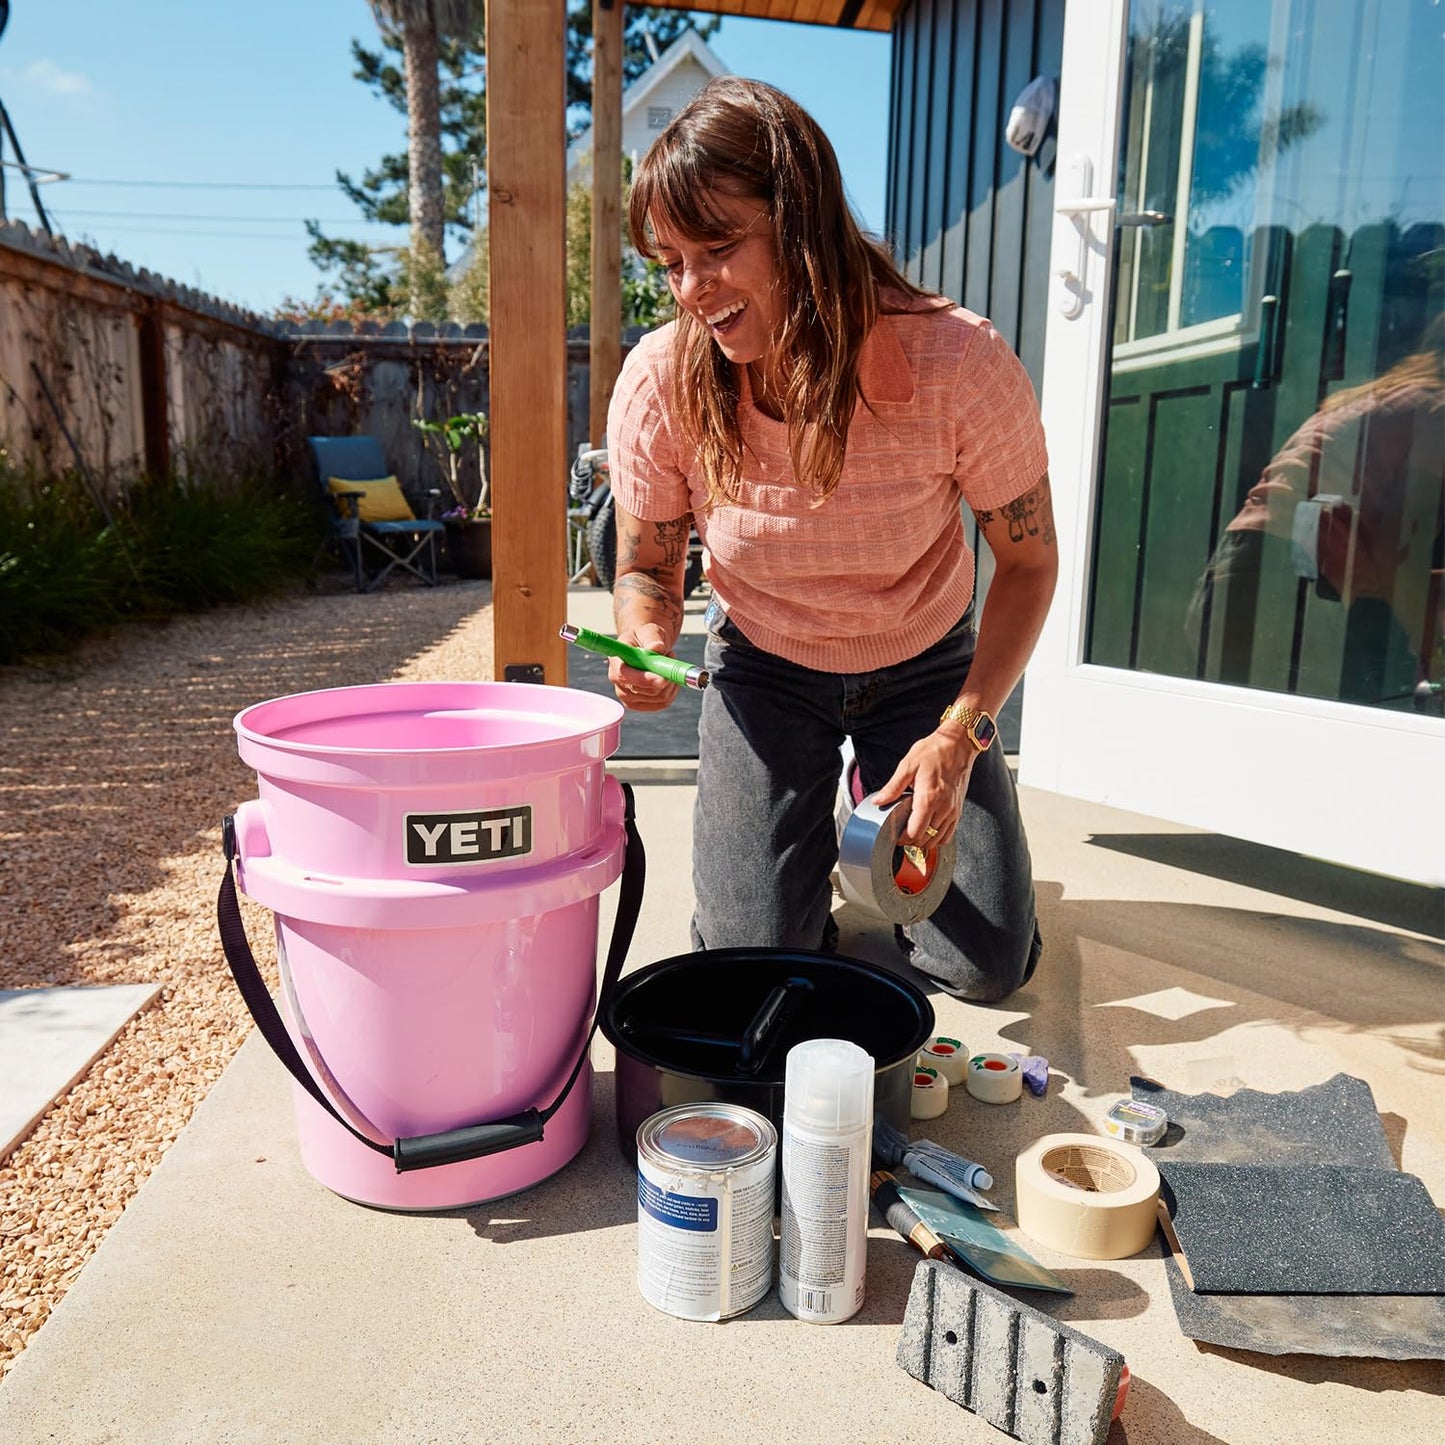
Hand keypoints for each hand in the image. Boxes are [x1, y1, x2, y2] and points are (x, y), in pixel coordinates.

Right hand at [608, 623, 679, 711]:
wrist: (644, 647)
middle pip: (647, 690)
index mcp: (616, 660)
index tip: (663, 679)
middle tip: (670, 656)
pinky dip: (672, 690)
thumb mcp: (649, 632)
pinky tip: (667, 676)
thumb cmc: (645, 638)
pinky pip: (663, 703)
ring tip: (667, 663)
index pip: (625, 676)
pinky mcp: (638, 705)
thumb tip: (656, 647)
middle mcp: (617, 681)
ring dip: (671, 680)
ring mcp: (626, 696)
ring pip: (659, 697)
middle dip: (665, 675)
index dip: (644, 679)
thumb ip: (653, 638)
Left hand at [872, 726, 977, 848]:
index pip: (915, 832)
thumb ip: (893, 787)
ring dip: (924, 841)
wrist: (958, 744)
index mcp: (928, 798)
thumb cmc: (934, 751)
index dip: (902, 839)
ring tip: (912, 833)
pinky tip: (928, 830)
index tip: (894, 835)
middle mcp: (943, 808)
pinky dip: (937, 838)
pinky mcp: (959, 810)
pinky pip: (949, 834)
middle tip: (900, 834)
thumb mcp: (908, 765)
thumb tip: (878, 801)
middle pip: (925, 839)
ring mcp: (953, 810)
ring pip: (938, 840)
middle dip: (911, 841)